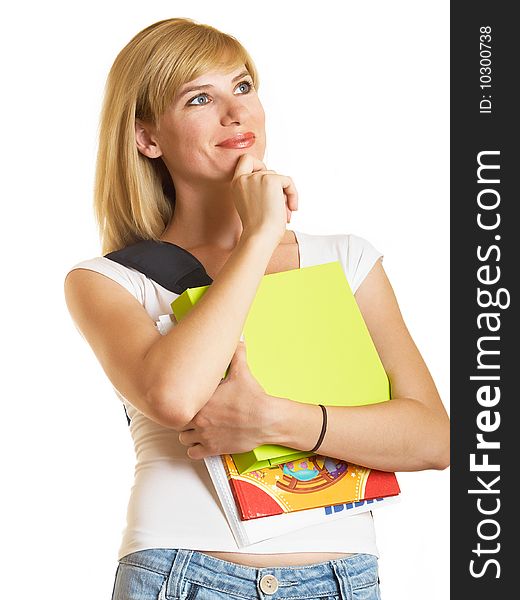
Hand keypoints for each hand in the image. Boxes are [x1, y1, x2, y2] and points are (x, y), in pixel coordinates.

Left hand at [178, 340, 271, 459]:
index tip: (186, 400)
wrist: (266, 419)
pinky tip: (202, 442)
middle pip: (178, 421)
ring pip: (183, 438)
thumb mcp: (242, 372)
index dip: (181, 402)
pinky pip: (192, 453)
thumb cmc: (253, 398)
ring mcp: (205, 435)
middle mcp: (199, 419)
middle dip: (184, 418)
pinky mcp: (213, 449)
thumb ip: (236, 355)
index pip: (178, 402)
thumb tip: (238, 341)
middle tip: (193, 414)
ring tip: (197, 428)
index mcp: (202, 400)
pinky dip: (195, 449)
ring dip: (188, 434)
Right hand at [231, 154, 297, 244]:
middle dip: (277, 189)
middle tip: (281, 207)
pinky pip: (288, 181)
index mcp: (236, 184)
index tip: (267, 178)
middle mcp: (244, 178)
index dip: (259, 164)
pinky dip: (293, 194)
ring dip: (285, 195)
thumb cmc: (258, 229)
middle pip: (268, 171)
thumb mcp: (253, 205)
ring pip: (279, 178)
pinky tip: (292, 209)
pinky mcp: (271, 180)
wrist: (259, 236)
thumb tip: (281, 182)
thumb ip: (260, 190)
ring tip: (285, 212)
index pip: (246, 160)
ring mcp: (257, 177)